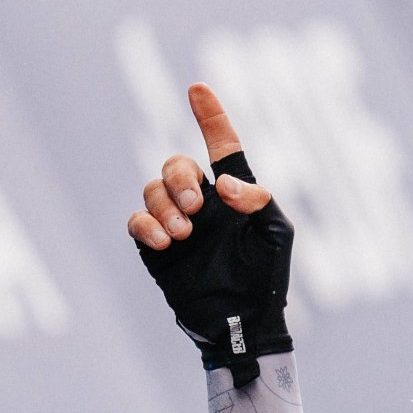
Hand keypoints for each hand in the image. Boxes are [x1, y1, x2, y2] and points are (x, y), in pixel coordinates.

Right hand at [130, 83, 292, 384]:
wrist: (242, 324)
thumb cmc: (266, 278)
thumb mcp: (275, 236)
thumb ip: (258, 202)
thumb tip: (225, 185)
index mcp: (234, 195)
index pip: (222, 147)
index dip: (211, 117)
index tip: (197, 88)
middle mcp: (203, 204)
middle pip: (176, 164)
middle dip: (179, 178)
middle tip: (195, 209)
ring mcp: (177, 223)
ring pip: (152, 189)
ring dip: (163, 204)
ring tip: (183, 234)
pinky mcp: (156, 247)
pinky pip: (137, 221)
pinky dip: (145, 225)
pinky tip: (163, 242)